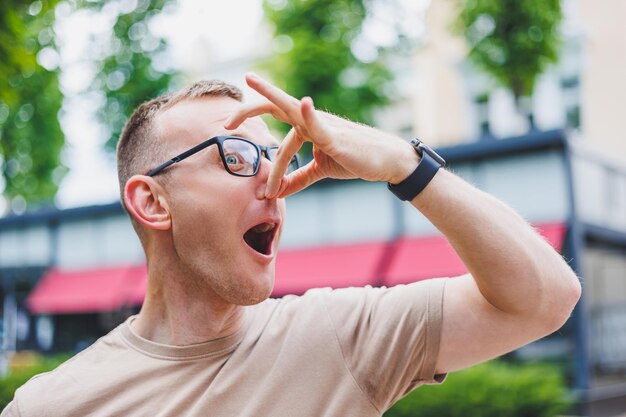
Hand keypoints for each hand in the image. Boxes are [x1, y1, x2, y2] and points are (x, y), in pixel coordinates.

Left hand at [224, 73, 419, 197]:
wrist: (383, 161)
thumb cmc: (353, 159)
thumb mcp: (319, 170)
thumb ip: (297, 178)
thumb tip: (276, 192)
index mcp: (305, 126)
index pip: (274, 122)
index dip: (253, 130)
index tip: (229, 131)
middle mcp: (310, 120)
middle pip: (275, 106)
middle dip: (249, 109)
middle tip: (226, 121)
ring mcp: (323, 125)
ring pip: (291, 109)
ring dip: (271, 96)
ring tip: (252, 82)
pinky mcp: (336, 137)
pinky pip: (319, 125)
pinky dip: (309, 114)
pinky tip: (302, 103)